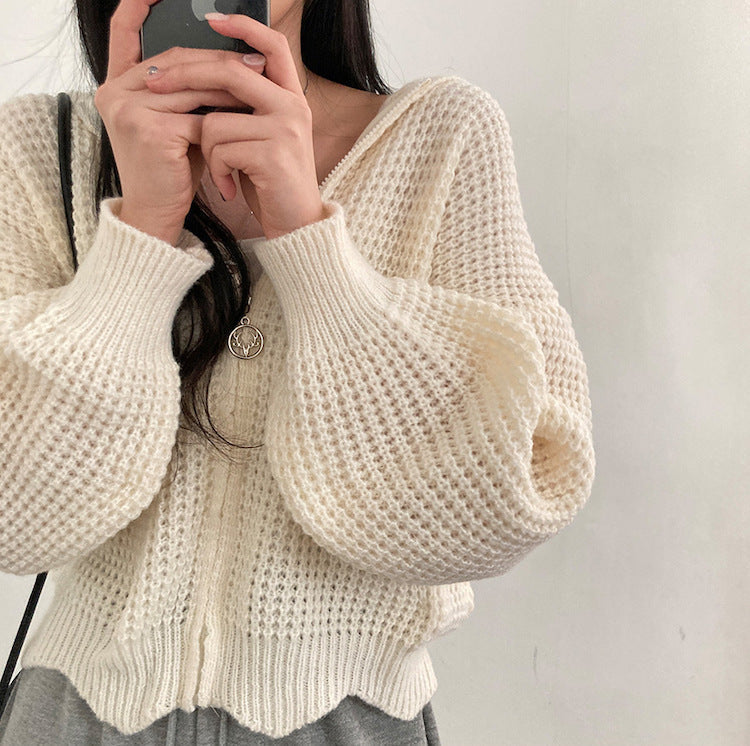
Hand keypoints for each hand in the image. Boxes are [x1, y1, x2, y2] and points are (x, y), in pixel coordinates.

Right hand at [95, 0, 249, 244]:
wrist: (157, 213)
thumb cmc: (172, 169)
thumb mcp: (176, 121)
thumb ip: (187, 90)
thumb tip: (230, 58)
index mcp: (115, 85)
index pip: (122, 33)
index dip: (138, 8)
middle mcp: (113, 92)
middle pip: (175, 60)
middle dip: (217, 59)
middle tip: (254, 58)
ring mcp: (128, 110)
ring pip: (191, 86)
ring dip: (229, 85)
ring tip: (259, 82)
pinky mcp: (150, 130)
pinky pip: (198, 115)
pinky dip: (224, 117)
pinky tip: (246, 116)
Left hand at [144, 12, 326, 239]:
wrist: (297, 228)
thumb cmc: (271, 184)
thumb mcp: (261, 138)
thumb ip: (245, 107)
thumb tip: (202, 75)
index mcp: (292, 98)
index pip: (272, 46)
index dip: (244, 26)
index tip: (210, 18)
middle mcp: (293, 107)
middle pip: (229, 71)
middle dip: (185, 76)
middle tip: (153, 84)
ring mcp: (285, 130)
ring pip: (216, 119)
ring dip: (206, 149)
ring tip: (219, 170)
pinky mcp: (273, 156)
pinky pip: (222, 150)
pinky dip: (218, 172)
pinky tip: (228, 188)